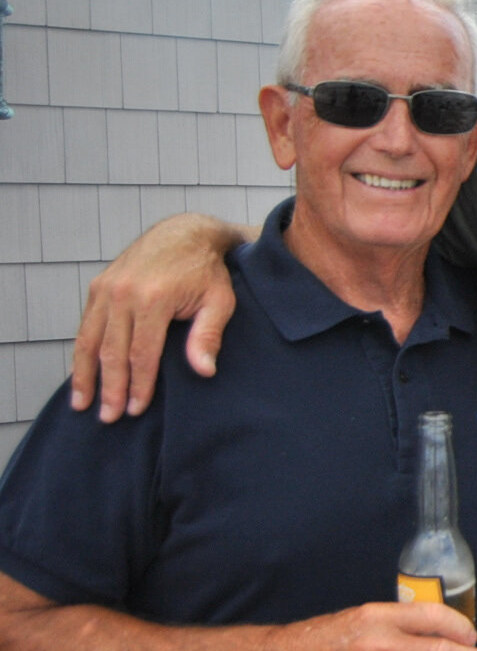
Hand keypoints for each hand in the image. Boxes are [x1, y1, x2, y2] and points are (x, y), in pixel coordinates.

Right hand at [71, 214, 245, 419]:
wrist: (186, 233)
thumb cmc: (207, 271)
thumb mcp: (220, 301)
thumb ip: (209, 335)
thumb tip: (204, 371)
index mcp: (154, 298)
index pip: (142, 353)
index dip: (138, 384)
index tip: (136, 409)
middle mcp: (124, 292)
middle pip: (112, 352)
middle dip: (110, 388)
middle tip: (109, 417)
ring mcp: (107, 287)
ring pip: (89, 340)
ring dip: (85, 375)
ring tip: (83, 404)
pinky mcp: (98, 285)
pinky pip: (86, 325)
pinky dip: (81, 352)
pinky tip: (81, 374)